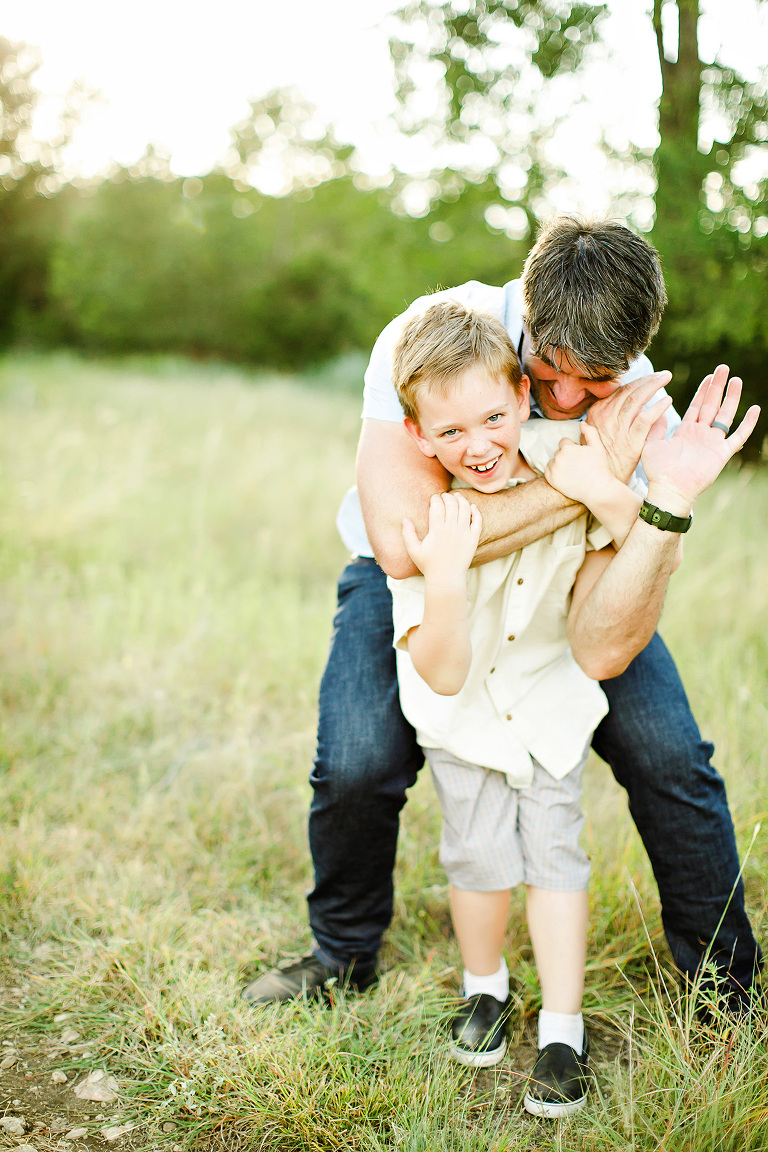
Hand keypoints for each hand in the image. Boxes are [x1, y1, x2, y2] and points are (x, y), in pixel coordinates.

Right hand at [402, 492, 480, 582]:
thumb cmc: (429, 565)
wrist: (447, 578)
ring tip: (457, 497)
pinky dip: (476, 512)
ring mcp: (464, 533)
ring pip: (466, 509)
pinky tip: (472, 507)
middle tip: (444, 497)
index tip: (434, 498)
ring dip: (461, 500)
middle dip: (447, 497)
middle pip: (452, 504)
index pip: (438, 506)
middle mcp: (452, 529)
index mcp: (437, 530)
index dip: (435, 499)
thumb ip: (408, 534)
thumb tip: (405, 519)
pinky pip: (478, 521)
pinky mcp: (473, 539)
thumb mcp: (413, 551)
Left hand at [545, 423, 613, 504]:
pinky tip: (565, 477)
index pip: (564, 442)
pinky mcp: (551, 480)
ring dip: (560, 464)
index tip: (580, 457)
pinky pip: (548, 471)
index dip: (573, 449)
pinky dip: (554, 472)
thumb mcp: (597, 447)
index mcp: (567, 448)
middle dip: (566, 456)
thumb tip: (581, 423)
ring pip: (553, 461)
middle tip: (578, 465)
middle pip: (559, 452)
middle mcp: (558, 457)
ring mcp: (553, 469)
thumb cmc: (599, 467)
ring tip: (572, 472)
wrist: (597, 489)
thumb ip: (590, 432)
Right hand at [587, 372, 672, 481]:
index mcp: (597, 412)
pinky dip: (657, 408)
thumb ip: (610, 416)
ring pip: (636, 399)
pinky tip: (667, 400)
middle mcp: (606, 417)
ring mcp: (618, 428)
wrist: (597, 481)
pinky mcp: (630, 440)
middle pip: (629, 391)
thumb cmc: (600, 457)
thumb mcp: (595, 433)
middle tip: (663, 375)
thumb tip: (627, 404)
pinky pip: (645, 419)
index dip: (636, 382)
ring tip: (666, 379)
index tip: (649, 378)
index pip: (619, 391)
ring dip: (653, 386)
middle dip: (647, 380)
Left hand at [641, 365, 759, 512]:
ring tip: (736, 380)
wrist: (668, 490)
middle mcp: (701, 434)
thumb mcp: (650, 443)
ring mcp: (713, 443)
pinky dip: (748, 423)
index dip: (703, 391)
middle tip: (723, 368)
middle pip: (712, 405)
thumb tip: (657, 409)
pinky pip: (738, 436)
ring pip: (726, 415)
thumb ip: (655, 426)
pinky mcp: (722, 453)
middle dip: (717, 386)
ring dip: (732, 398)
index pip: (697, 405)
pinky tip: (754, 409)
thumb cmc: (657, 471)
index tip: (709, 376)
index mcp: (686, 431)